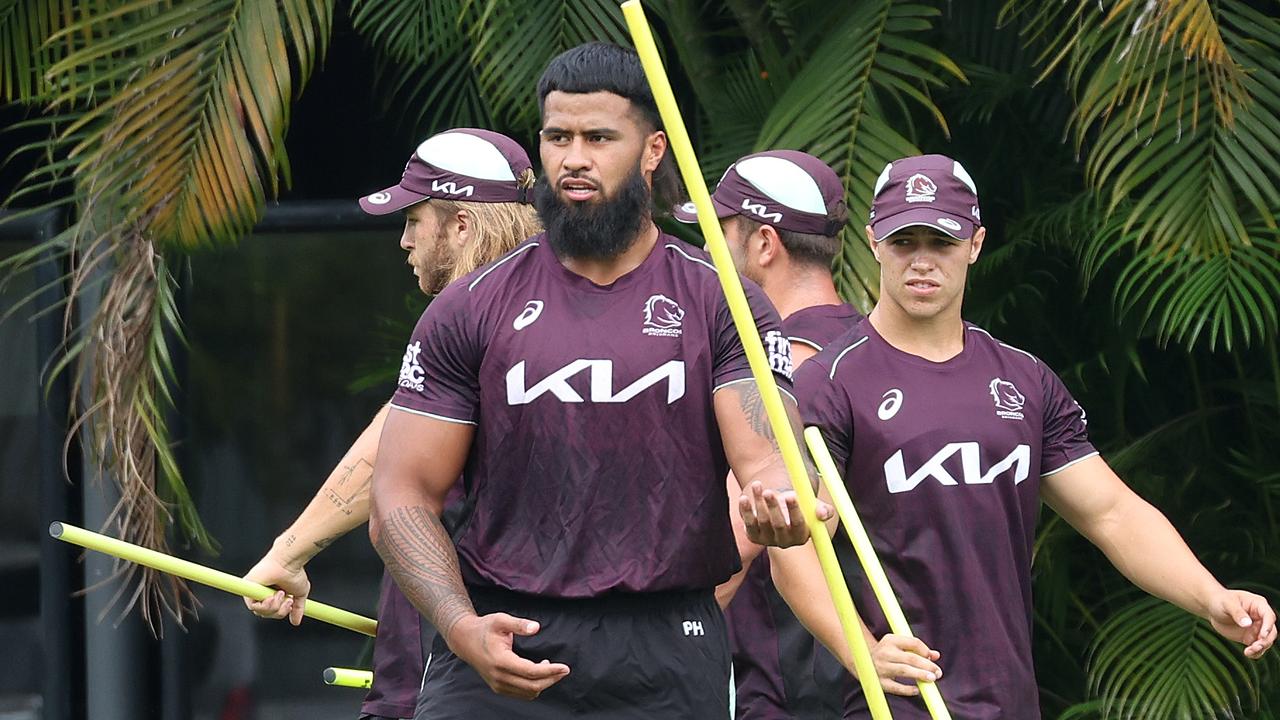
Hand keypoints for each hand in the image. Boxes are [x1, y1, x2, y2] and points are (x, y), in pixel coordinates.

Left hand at [242, 552, 310, 625]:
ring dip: (273, 607)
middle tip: (288, 601)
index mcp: (272, 594)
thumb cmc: (294, 573)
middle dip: (279, 612)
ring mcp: (254, 591)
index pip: (271, 612)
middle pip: (265, 614)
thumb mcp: (299, 594)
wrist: (289, 562)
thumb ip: (297, 608)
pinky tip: (273, 595)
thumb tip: (296, 621)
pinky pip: (253, 607)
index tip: (290, 605)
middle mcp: (261, 593)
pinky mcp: (248, 589)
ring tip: (280, 594)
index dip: (280, 612)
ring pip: (260, 612)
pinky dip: (265, 605)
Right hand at [448, 613, 571, 699]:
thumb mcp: (501, 620)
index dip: (550, 671)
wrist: (464, 640)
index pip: (531, 672)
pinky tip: (538, 673)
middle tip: (563, 670)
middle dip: (551, 679)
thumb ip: (519, 624)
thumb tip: (536, 627)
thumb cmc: (484, 628)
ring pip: (528, 692)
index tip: (565, 667)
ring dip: (543, 684)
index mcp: (500, 660)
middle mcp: (499, 677)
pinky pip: (521, 694)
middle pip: (532, 686)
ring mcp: (498, 685)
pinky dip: (533, 687)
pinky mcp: (498, 687)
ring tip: (550, 668)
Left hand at [738, 480, 833, 547]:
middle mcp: (785, 541)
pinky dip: (746, 510)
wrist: (778, 506)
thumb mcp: (812, 506)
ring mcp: (768, 540)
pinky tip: (744, 498)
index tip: (791, 494)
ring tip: (757, 485)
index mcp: (801, 535)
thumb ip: (823, 509)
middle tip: (769, 491)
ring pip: (762, 521)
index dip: (794, 510)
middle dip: (773, 507)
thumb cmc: (798, 504)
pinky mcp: (754, 536)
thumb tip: (823, 513)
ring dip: (758, 503)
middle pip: (778, 525)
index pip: (798, 524)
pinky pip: (749, 523)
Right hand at [870, 633, 941, 696]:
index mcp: (890, 640)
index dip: (926, 651)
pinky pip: (896, 687)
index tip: (932, 658)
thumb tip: (936, 655)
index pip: (913, 642)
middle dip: (927, 665)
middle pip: (911, 658)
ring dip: (920, 674)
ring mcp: (881, 667)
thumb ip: (917, 649)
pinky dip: (908, 689)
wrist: (862, 662)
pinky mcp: (879, 681)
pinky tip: (917, 690)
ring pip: (904, 671)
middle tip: (938, 672)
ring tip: (932, 678)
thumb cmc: (887, 653)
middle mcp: (885, 652)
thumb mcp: (899, 646)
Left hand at [1205, 589, 1275, 658]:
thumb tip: (1247, 624)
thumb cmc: (1220, 601)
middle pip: (1271, 631)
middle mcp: (1260, 618)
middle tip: (1255, 646)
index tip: (1262, 636)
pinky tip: (1248, 654)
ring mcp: (1256, 628)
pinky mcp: (1250, 637)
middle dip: (1265, 640)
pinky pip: (1257, 647)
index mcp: (1258, 605)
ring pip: (1265, 641)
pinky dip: (1255, 652)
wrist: (1212, 608)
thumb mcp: (1227, 603)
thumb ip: (1237, 613)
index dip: (1268, 626)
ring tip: (1248, 651)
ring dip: (1260, 648)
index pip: (1269, 616)